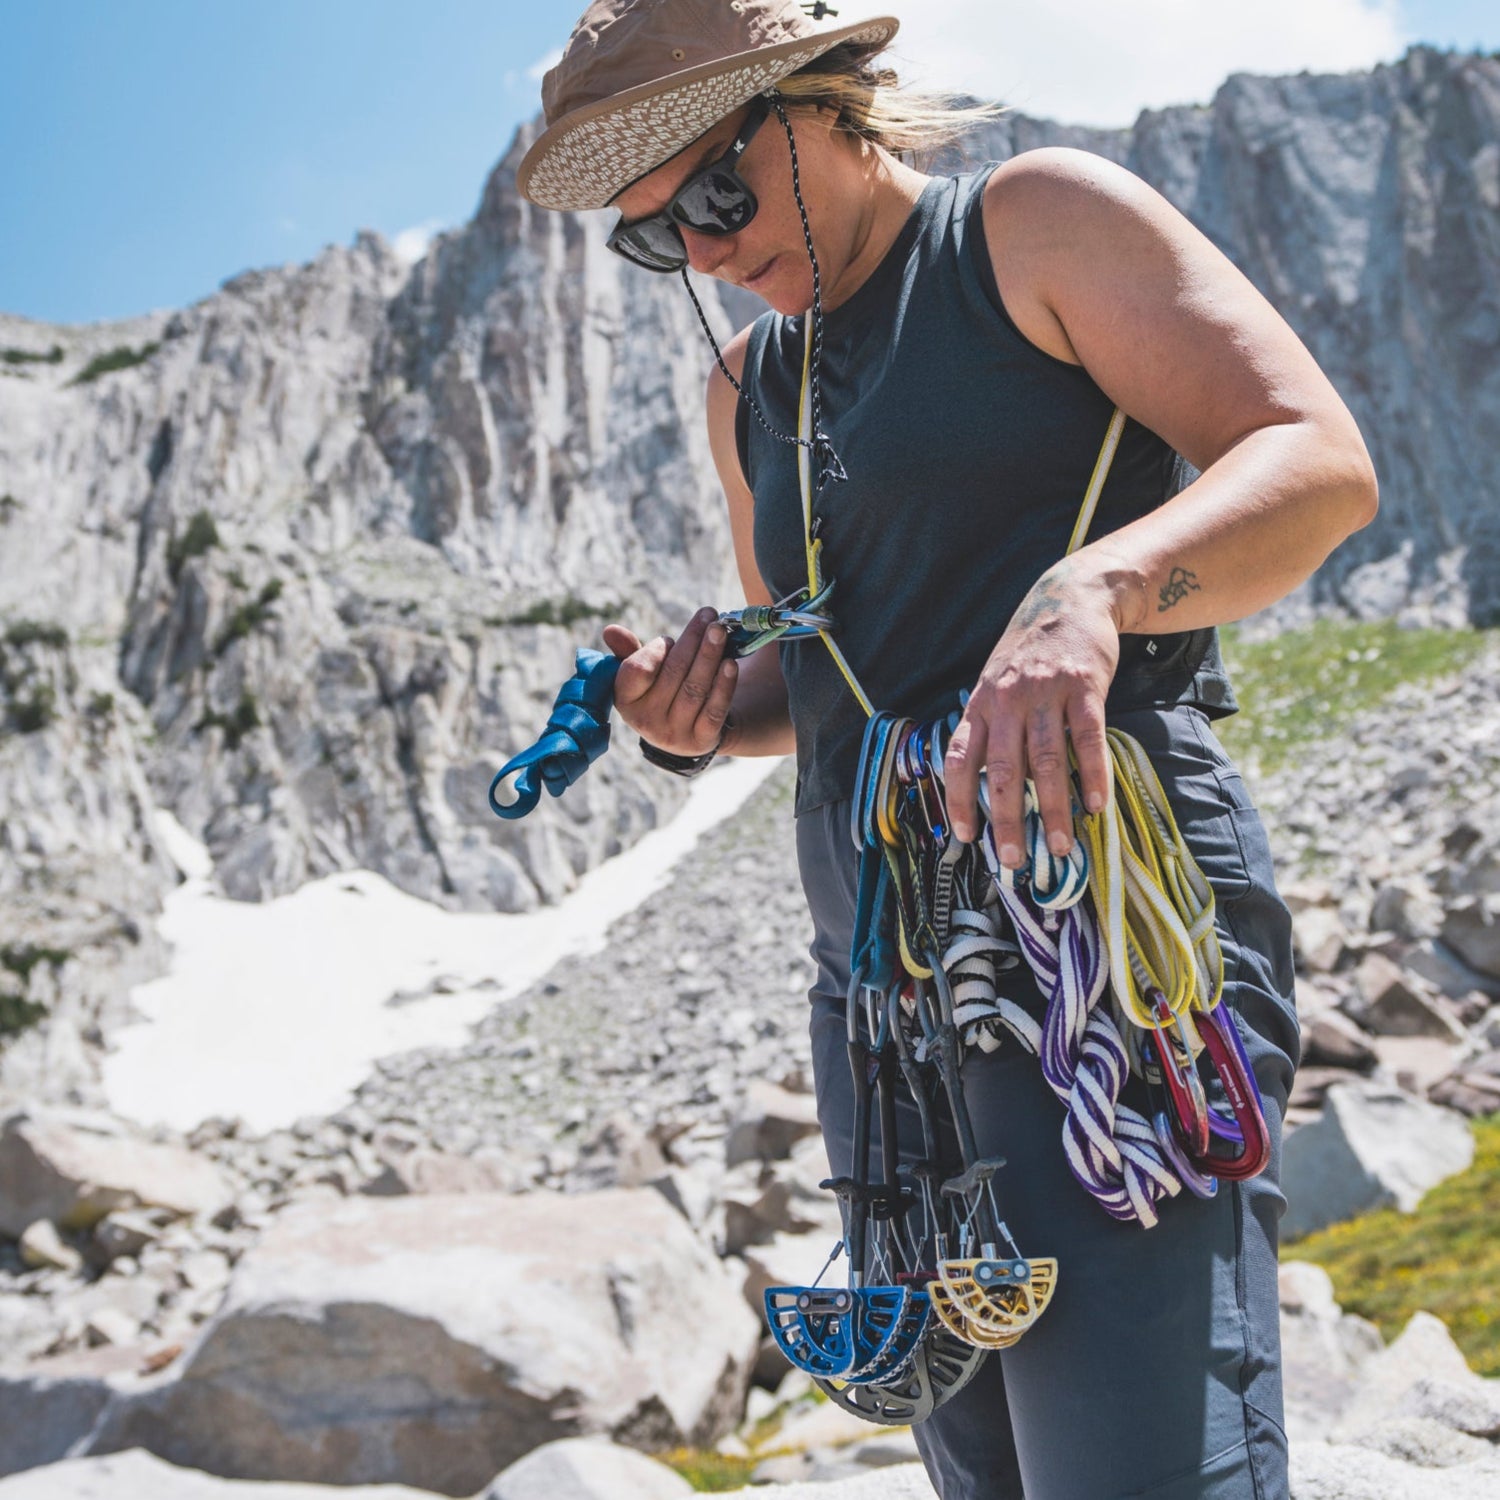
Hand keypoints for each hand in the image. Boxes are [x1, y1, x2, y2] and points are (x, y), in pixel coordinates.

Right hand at [603, 607, 737, 756]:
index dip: (655, 650)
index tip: (669, 638)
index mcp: (626, 700)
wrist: (689, 732)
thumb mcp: (642, 675)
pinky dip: (724, 686)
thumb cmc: (662, 691)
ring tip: (721, 631)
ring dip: (710, 656)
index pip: (637, 670)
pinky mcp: (702, 740)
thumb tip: (611, 631)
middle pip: (673, 673)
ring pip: (694, 688)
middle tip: (709, 616)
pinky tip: (730, 664)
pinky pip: (714, 710)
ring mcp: (675, 734)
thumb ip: (629, 652)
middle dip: (692, 640)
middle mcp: (647, 721)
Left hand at [943, 562, 1121, 863]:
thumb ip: (990, 725)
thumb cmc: (1028, 650)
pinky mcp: (1085, 688)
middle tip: (1013, 859)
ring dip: (1053, 810)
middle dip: (1007, 819)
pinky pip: (1087, 739)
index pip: (961, 758)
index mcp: (980, 703)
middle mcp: (1008, 700)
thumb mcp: (995, 681)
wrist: (1070, 597)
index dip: (959, 799)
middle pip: (1004, 770)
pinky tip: (1095, 806)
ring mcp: (1046, 693)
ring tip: (1061, 847)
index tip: (964, 837)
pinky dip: (1092, 776)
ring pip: (1046, 762)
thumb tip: (984, 781)